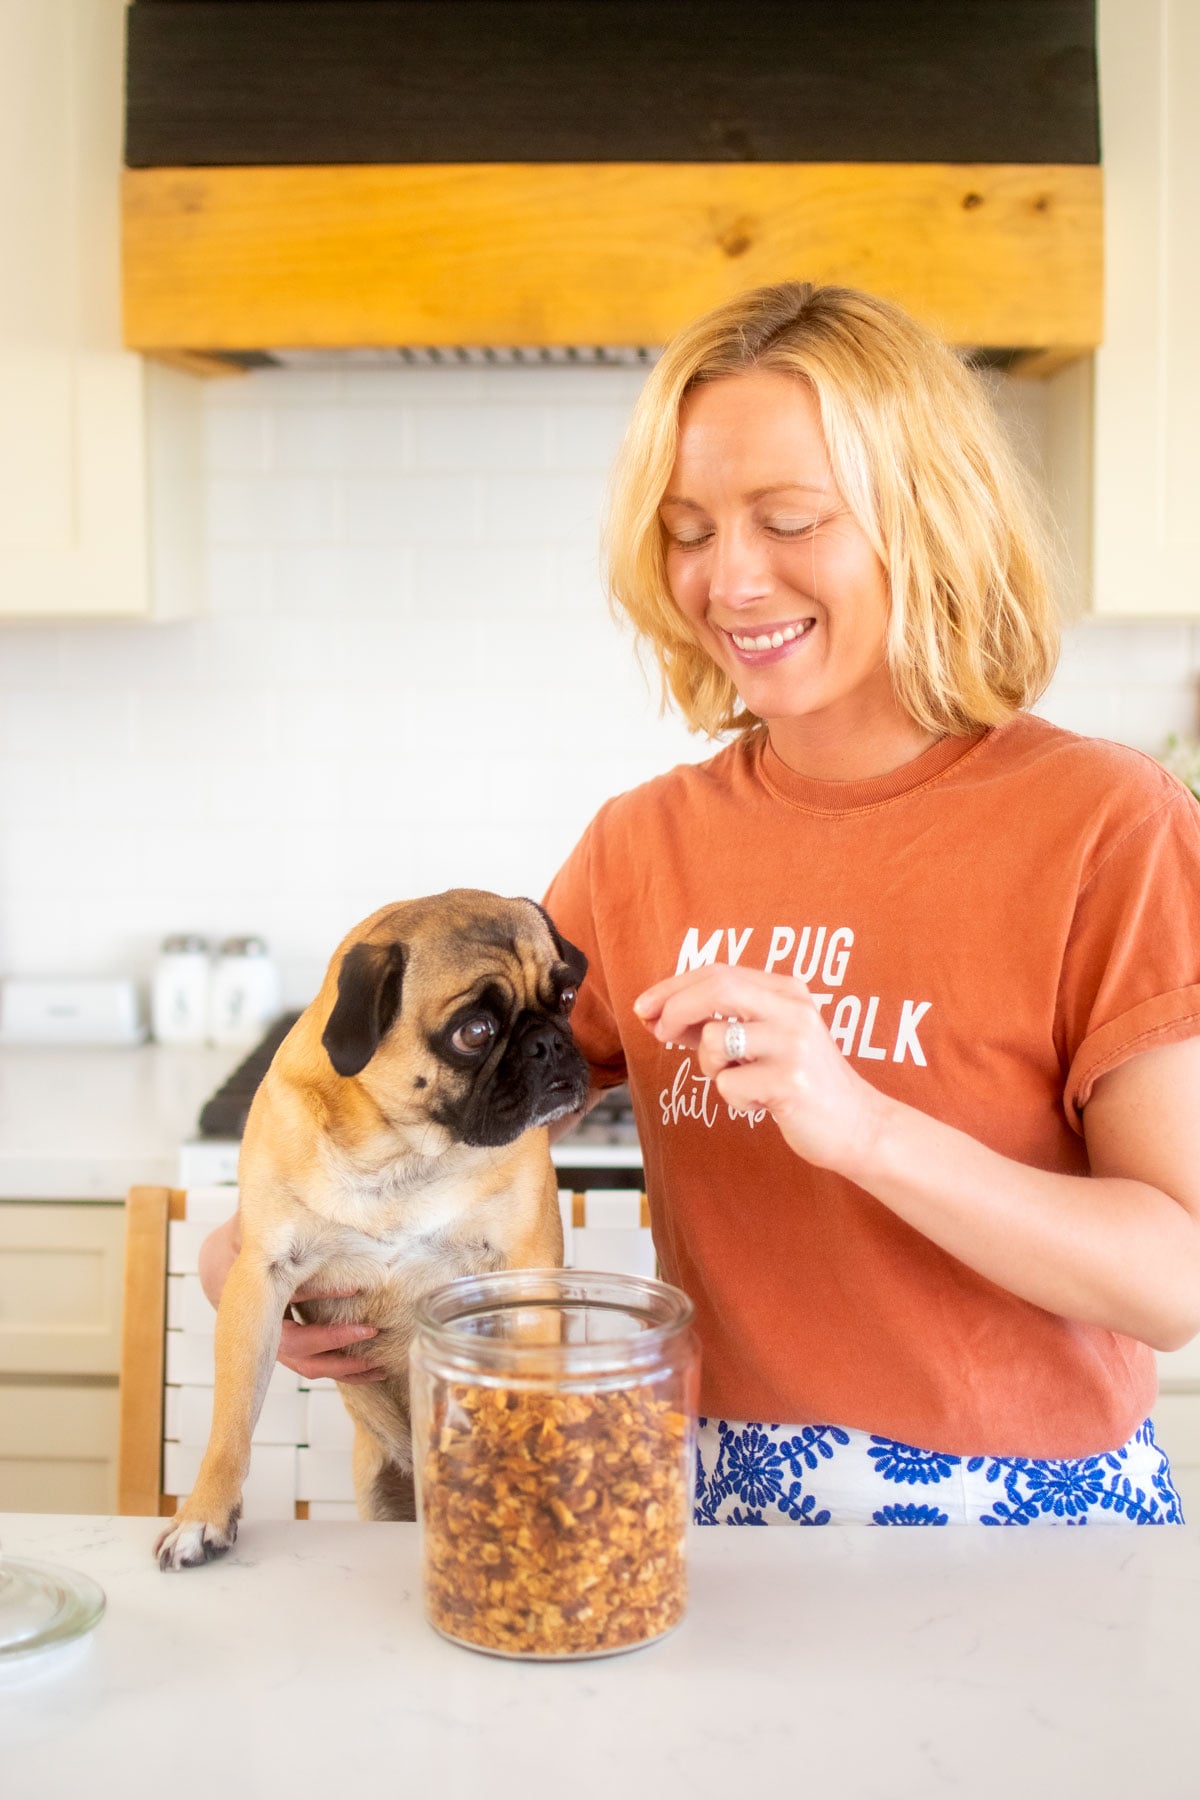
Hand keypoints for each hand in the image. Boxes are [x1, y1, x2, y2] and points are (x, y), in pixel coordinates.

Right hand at [198, 1214, 384, 1382]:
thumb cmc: (247, 1234)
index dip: (317, 1291)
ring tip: (377, 1363)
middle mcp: (256, 1318)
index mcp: (246, 1284)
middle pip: (293, 1342)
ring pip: (303, 1363)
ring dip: (341, 1365)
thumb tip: (303, 1172)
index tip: (355, 1283)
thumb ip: (274, 1207)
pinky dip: (341, 1370)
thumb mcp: (255, 1217)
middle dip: (332, 1338)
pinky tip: (373, 1369)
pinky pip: (311, 1367)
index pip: (284, 1293)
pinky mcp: (285, 1348)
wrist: (221, 1262)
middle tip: (369, 1329)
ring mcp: (269, 1340)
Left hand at [633, 964, 887, 1176]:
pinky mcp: (790, 1081)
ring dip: (709, 1066)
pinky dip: (733, 1098)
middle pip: (716, 989)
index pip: (718, 972)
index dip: (673, 987)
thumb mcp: (763, 1040)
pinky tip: (761, 1102)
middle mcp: (793, 1009)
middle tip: (657, 1033)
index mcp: (787, 991)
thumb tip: (658, 1015)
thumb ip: (717, 1023)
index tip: (644, 1006)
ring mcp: (794, 1044)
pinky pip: (728, 1085)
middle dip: (674, 1008)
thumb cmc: (799, 1081)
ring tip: (737, 1078)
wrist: (855, 1124)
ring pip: (715, 1040)